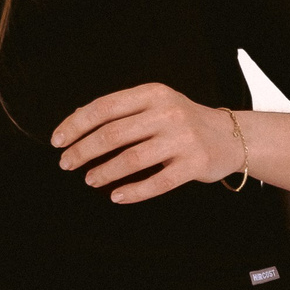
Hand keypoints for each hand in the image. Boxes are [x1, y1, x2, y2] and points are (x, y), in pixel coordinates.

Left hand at [53, 85, 241, 201]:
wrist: (231, 136)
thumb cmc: (185, 122)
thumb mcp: (156, 104)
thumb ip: (122, 110)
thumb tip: (78, 117)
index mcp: (152, 94)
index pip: (104, 108)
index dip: (76, 125)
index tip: (58, 140)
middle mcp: (167, 113)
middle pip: (113, 134)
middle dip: (83, 151)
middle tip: (67, 163)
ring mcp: (182, 140)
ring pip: (131, 159)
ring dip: (104, 172)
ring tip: (90, 180)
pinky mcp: (193, 165)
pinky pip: (157, 183)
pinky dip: (132, 192)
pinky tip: (116, 195)